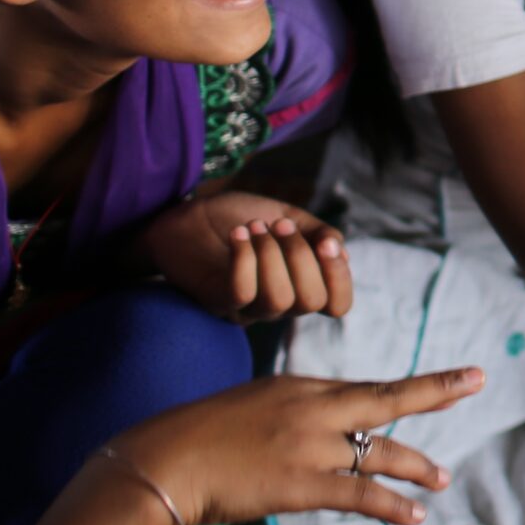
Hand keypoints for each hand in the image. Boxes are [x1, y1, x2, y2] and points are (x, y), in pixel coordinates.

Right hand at [104, 366, 484, 524]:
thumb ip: (288, 414)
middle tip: (475, 381)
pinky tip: (414, 515)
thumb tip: (318, 430)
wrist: (162, 462)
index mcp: (298, 387)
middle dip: (435, 389)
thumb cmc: (195, 439)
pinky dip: (392, 505)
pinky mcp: (301, 484)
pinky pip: (360, 493)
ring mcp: (309, 446)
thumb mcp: (248, 408)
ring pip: (380, 451)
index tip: (447, 380)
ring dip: (417, 466)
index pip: (364, 389)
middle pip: (386, 397)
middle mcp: (311, 409)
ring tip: (443, 478)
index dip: (409, 387)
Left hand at [140, 191, 353, 321]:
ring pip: (278, 300)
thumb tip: (339, 251)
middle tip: (281, 225)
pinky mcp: (217, 302)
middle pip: (310, 302)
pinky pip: (241, 293)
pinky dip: (243, 259)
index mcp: (300, 285)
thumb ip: (317, 231)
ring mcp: (247, 309)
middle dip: (301, 257)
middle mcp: (279, 305)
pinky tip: (238, 234)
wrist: (185, 216)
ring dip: (270, 255)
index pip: (337, 305)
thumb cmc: (237, 218)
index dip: (340, 278)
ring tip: (254, 227)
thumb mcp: (287, 215)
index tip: (327, 243)